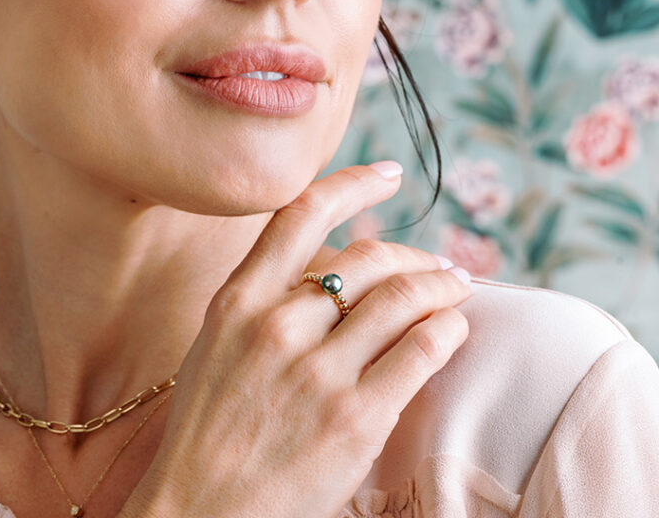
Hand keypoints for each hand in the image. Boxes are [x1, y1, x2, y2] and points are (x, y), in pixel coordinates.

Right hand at [120, 162, 471, 517]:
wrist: (200, 516)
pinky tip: (453, 331)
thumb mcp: (216, 352)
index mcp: (237, 304)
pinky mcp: (356, 418)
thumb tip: (332, 272)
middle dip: (417, 256)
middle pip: (371, 258)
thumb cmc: (210, 436)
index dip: (353, 184)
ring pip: (406, 297)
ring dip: (444, 286)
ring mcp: (317, 373)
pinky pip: (424, 349)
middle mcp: (277, 327)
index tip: (390, 175)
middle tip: (441, 267)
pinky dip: (449, 329)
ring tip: (458, 291)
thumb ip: (266, 305)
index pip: (302, 215)